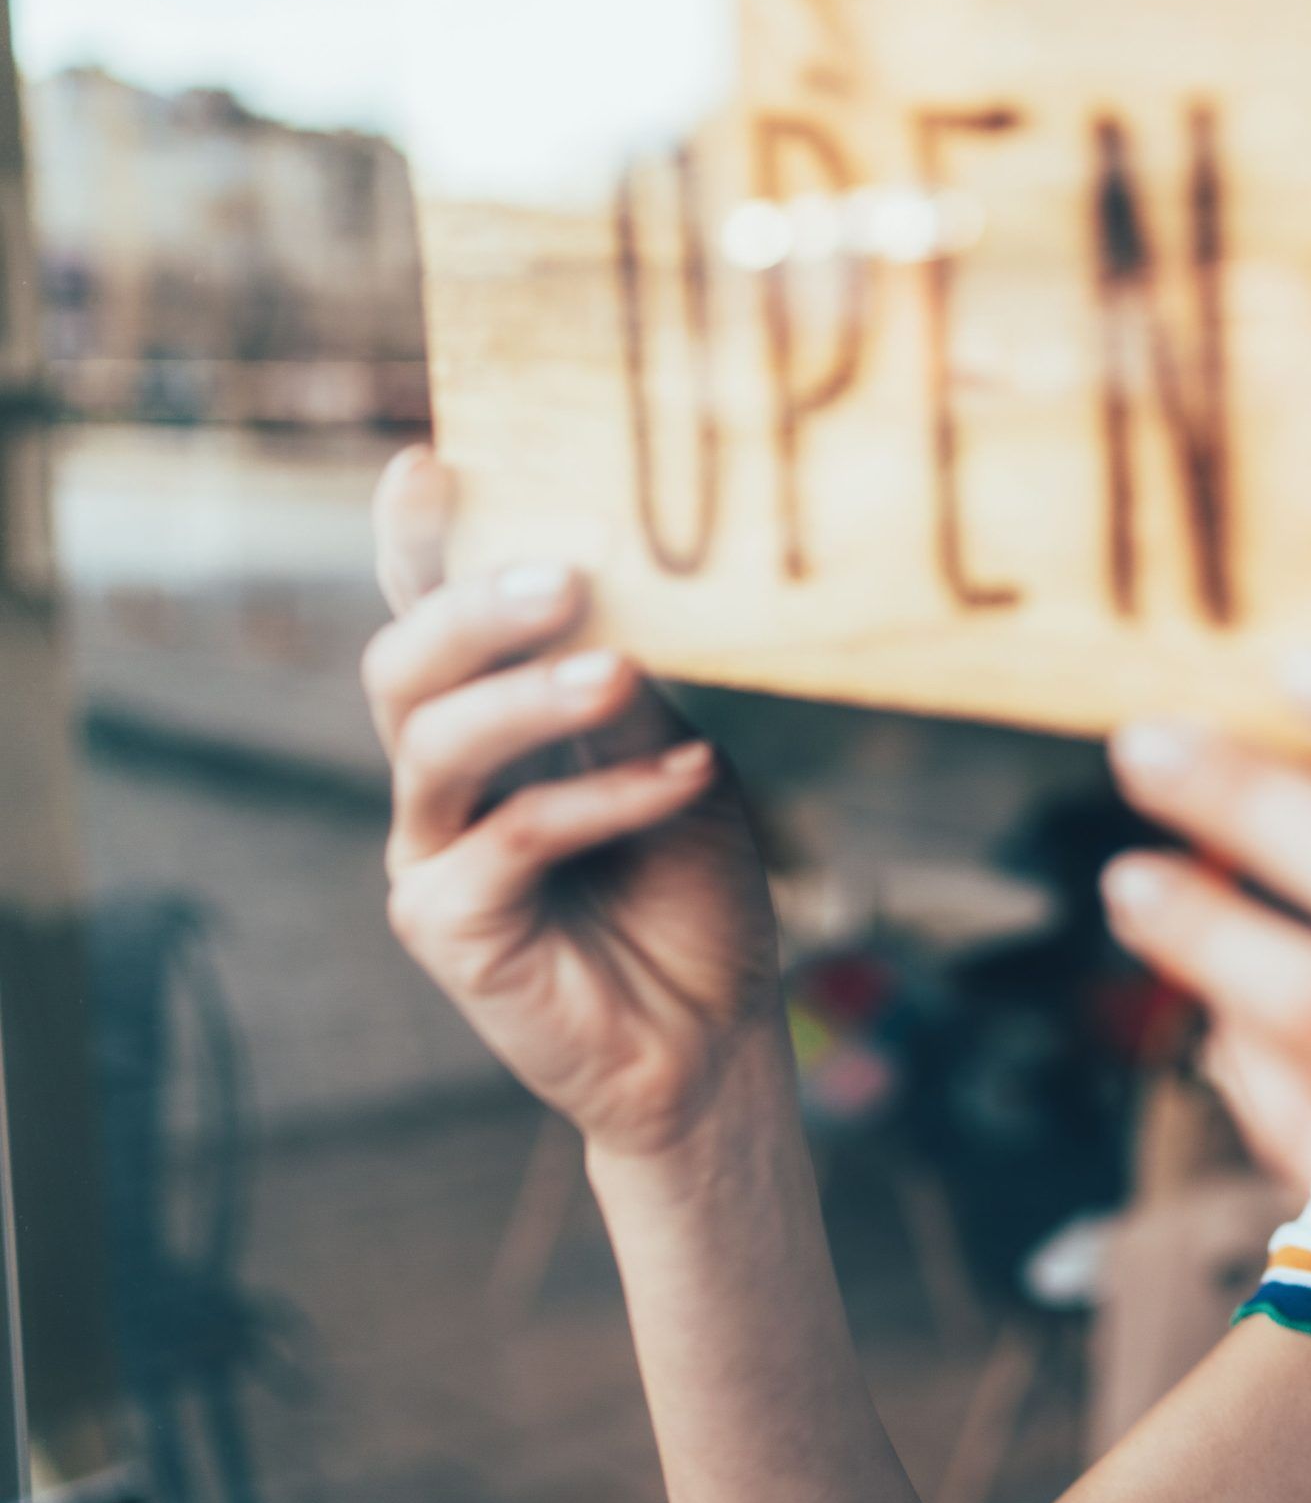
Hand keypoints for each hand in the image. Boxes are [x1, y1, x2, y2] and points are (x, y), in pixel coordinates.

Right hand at [362, 445, 784, 1156]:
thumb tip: (610, 588)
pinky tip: (686, 778)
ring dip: (528, 696)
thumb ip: (634, 691)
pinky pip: (511, 840)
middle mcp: (441, 779)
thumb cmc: (692, 890)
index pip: (434, 615)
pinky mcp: (448, 927)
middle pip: (404, 665)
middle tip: (564, 574)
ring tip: (617, 668)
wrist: (714, 1039)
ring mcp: (433, 852)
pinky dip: (603, 799)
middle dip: (472, 608)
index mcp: (490, 720)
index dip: (418, 543)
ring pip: (436, 743)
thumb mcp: (681, 764)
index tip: (430, 462)